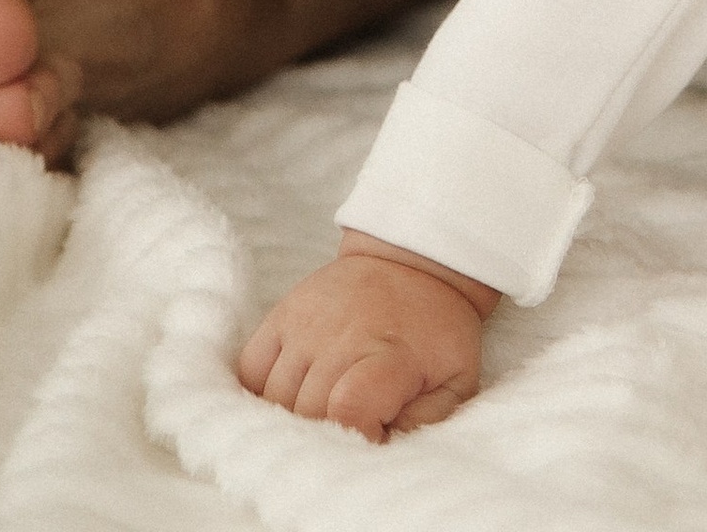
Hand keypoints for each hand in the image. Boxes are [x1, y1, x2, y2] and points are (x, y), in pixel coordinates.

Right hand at [237, 233, 496, 440]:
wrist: (413, 260)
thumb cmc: (435, 329)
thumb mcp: (456, 376)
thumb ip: (427, 420)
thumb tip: (384, 446)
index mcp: (389, 354)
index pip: (348, 409)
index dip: (352, 439)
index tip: (369, 440)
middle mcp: (342, 335)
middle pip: (307, 413)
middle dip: (323, 435)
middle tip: (346, 430)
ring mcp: (307, 323)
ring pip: (275, 398)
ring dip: (291, 419)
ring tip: (321, 415)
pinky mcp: (283, 313)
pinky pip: (251, 370)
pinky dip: (259, 394)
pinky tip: (285, 400)